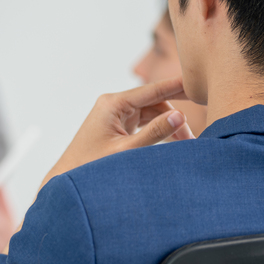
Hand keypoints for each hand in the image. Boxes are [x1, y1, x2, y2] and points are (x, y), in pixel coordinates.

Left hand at [40, 76, 192, 187]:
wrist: (68, 181)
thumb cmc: (91, 167)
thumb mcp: (127, 151)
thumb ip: (154, 133)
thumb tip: (179, 116)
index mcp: (112, 104)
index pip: (151, 90)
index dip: (176, 86)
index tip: (195, 82)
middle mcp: (113, 105)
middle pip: (154, 103)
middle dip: (174, 116)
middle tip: (195, 129)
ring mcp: (115, 116)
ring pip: (151, 114)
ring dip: (168, 126)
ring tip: (186, 143)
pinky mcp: (117, 127)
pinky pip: (143, 124)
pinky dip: (157, 132)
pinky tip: (172, 143)